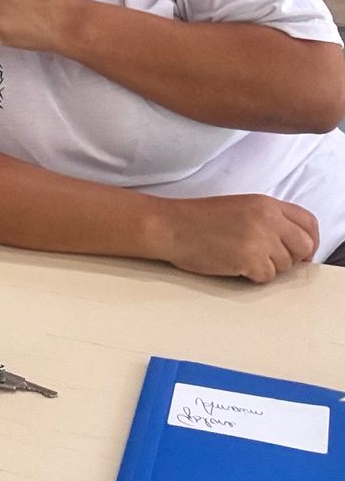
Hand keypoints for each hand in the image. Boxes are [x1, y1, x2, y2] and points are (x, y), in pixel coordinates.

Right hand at [156, 194, 319, 282]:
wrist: (172, 227)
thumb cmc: (197, 219)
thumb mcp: (241, 207)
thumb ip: (268, 219)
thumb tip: (290, 243)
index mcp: (266, 204)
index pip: (308, 223)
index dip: (310, 241)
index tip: (302, 252)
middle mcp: (267, 219)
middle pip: (303, 246)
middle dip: (292, 258)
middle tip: (273, 262)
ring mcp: (260, 239)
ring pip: (284, 265)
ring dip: (267, 267)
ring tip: (243, 259)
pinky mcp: (249, 259)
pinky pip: (266, 277)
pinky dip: (253, 276)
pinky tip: (235, 265)